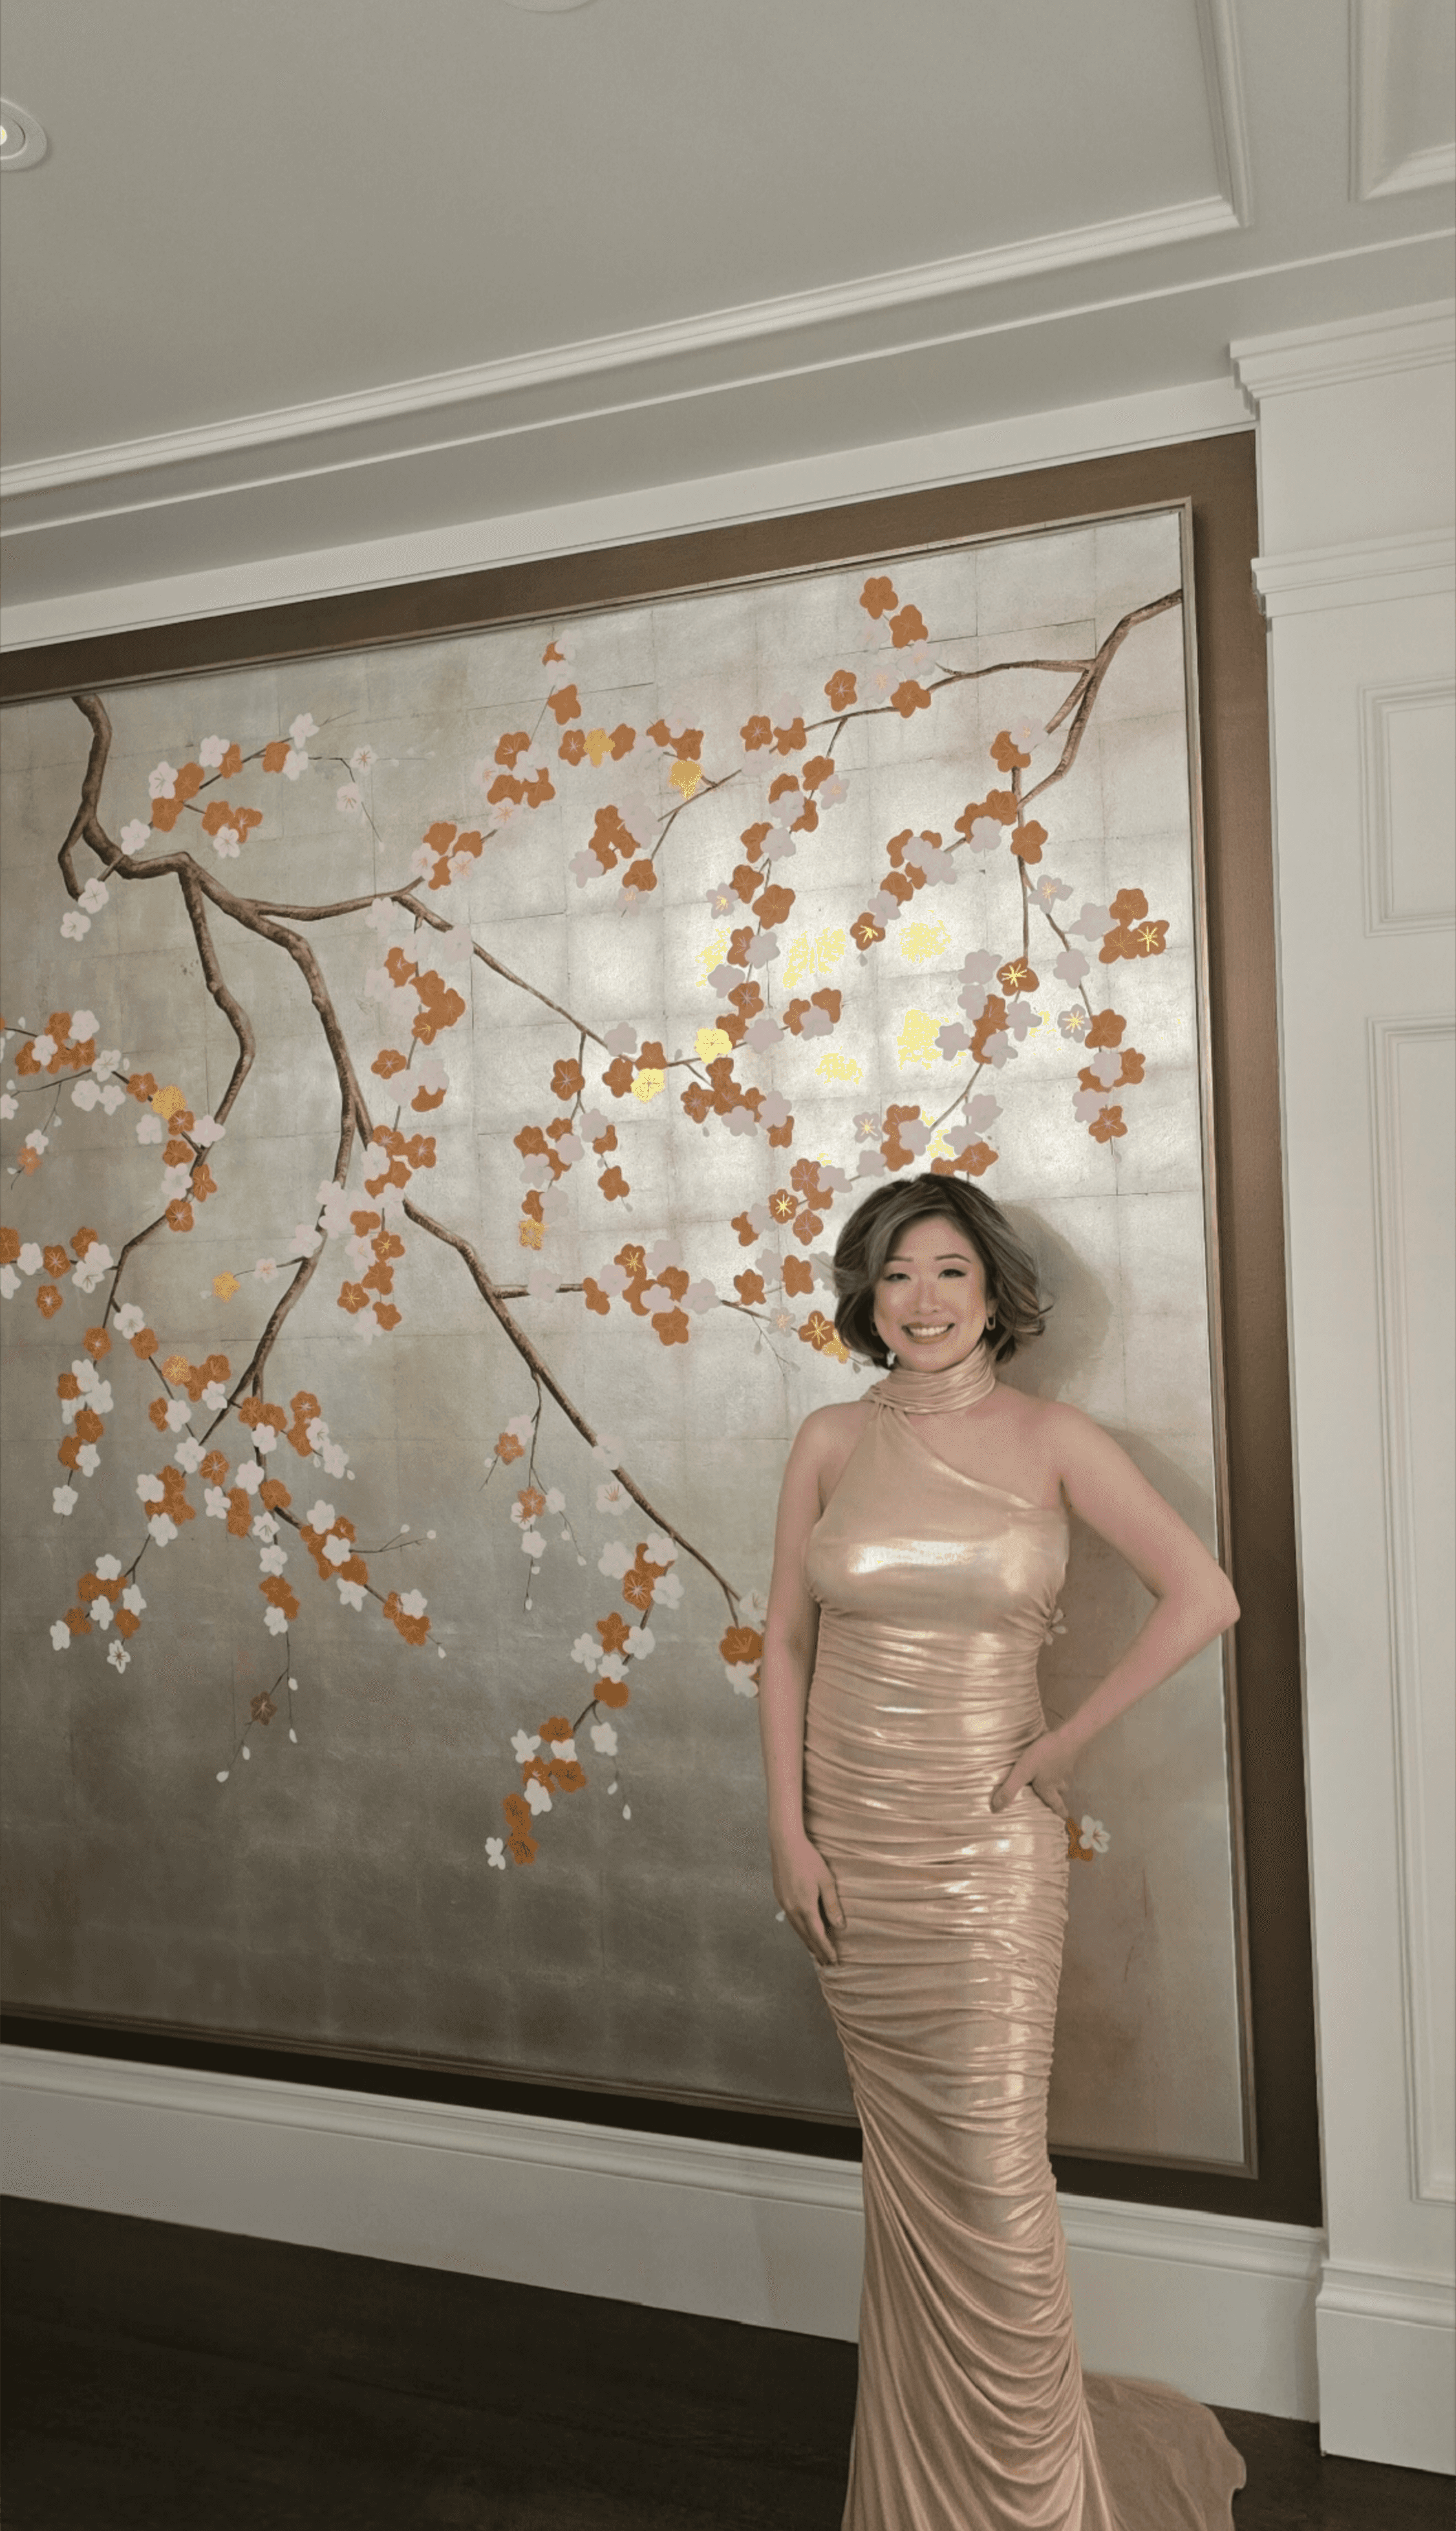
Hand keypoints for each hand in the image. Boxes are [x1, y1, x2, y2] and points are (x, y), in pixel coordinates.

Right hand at [771, 1829, 845, 1966]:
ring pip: (797, 1929)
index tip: (834, 1961)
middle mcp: (792, 1909)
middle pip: (806, 1936)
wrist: (785, 1844)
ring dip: (807, 1941)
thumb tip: (840, 1927)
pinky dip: (799, 1929)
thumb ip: (832, 1906)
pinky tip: (804, 1929)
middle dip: (816, 1950)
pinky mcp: (780, 1896)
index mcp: (805, 1907)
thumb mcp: (826, 1881)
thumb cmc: (809, 1859)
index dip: (826, 1949)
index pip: (818, 1935)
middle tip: (825, 1962)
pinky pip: (791, 1919)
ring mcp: (784, 1903)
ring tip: (815, 1951)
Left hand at [990, 1730, 1073, 1820]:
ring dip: (1058, 1779)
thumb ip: (1010, 1789)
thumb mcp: (1023, 1772)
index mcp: (1048, 1787)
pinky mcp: (1066, 1753)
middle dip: (1058, 1795)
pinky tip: (1051, 1757)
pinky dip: (1058, 1763)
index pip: (1056, 1804)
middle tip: (1055, 1797)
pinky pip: (1063, 1762)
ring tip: (1051, 1777)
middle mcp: (1058, 1779)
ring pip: (1062, 1777)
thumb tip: (996, 1808)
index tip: (1064, 1819)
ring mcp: (1064, 1766)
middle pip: (1061, 1791)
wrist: (1068, 1736)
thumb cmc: (1044, 1755)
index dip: (1059, 1813)